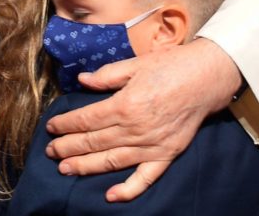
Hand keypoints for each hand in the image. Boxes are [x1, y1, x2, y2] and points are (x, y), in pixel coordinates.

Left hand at [45, 38, 241, 201]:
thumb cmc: (171, 66)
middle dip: (68, 147)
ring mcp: (151, 145)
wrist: (207, 77)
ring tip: (65, 169)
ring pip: (111, 161)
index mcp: (125, 104)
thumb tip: (82, 80)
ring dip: (86, 167)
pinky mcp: (167, 154)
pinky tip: (111, 196)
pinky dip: (128, 190)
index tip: (51, 128)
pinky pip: (145, 178)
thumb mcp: (136, 63)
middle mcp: (135, 129)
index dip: (66, 125)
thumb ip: (107, 75)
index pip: (87, 119)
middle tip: (51, 152)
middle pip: (94, 142)